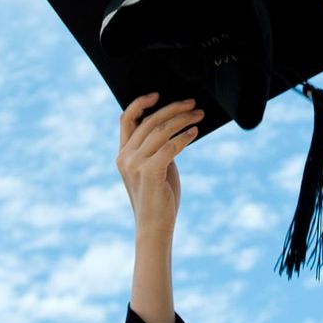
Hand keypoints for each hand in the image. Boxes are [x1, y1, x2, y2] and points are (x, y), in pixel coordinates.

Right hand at [116, 94, 202, 237]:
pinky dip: (184, 136)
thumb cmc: (159, 197)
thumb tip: (174, 124)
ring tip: (199, 115)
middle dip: (173, 109)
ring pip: (161, 131)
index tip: (157, 94)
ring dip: (183, 120)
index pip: (126, 119)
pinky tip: (195, 133)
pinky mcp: (149, 172)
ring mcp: (135, 164)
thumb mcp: (154, 167)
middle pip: (149, 121)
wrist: (155, 228)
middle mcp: (125, 157)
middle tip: (193, 103)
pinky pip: (170, 146)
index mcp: (123, 154)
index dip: (140, 103)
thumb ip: (157, 148)